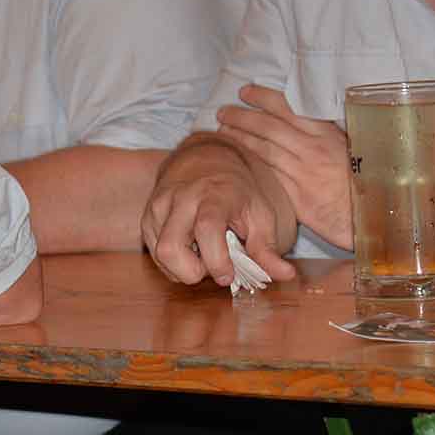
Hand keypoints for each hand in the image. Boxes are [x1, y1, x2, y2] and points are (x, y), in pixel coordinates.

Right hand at [141, 136, 297, 287]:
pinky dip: (173, 263)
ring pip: (159, 254)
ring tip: (203, 258)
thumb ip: (268, 248)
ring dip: (182, 269)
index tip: (227, 276)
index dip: (216, 259)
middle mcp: (181, 198)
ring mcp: (159, 206)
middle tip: (213, 268)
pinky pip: (154, 252)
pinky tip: (190, 251)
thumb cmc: (237, 191)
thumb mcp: (260, 214)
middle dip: (191, 272)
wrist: (204, 159)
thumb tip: (286, 275)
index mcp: (214, 195)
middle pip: (171, 247)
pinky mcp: (148, 216)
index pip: (207, 228)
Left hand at [214, 85, 352, 247]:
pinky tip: (237, 161)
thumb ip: (326, 136)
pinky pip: (268, 176)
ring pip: (263, 150)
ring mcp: (302, 174)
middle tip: (222, 111)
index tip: (245, 91)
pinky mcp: (296, 197)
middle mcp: (312, 150)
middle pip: (268, 127)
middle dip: (242, 117)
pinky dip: (250, 165)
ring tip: (222, 131)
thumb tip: (305, 121)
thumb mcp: (353, 149)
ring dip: (239, 139)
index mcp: (327, 135)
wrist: (374, 216)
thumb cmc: (368, 182)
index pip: (288, 108)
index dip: (263, 98)